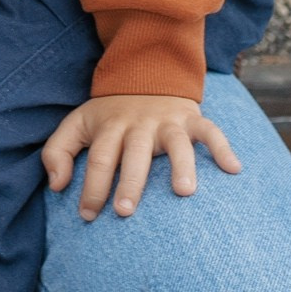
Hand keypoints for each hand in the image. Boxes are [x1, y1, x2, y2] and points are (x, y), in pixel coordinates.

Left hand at [42, 90, 242, 219]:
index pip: (100, 159)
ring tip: (184, 193)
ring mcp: (168, 122)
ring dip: (181, 166)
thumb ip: (58, 152)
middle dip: (130, 184)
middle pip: (134, 155)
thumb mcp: (77, 124)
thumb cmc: (109, 114)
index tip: (88, 216)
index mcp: (110, 127)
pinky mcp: (192, 120)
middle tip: (125, 212)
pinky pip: (211, 131)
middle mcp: (139, 125)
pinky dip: (223, 148)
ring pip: (176, 143)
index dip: (92, 187)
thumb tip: (57, 185)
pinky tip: (233, 169)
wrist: (144, 75)